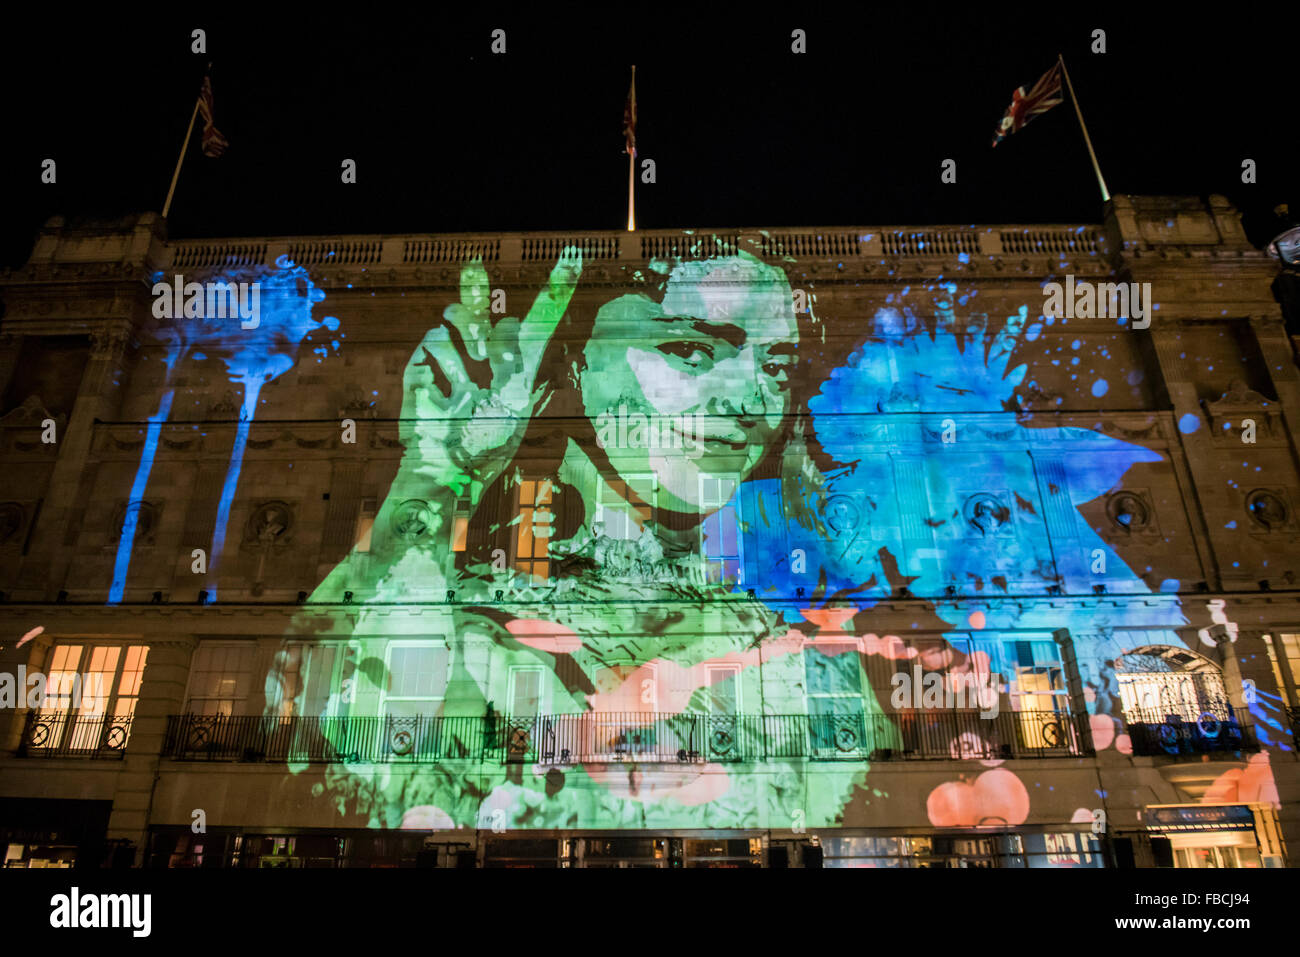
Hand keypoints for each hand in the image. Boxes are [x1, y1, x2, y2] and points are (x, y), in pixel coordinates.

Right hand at [400, 247, 582, 495]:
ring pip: (459, 314)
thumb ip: (518, 361)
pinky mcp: (424, 366)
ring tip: (479, 362)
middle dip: (476, 288)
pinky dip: (445, 361)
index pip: (537, 322)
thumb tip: (508, 322)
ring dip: (471, 330)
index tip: (573, 260)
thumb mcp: (514, 403)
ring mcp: (453, 360)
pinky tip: (448, 390)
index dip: (554, 293)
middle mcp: (486, 358)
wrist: (448, 468)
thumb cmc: (485, 446)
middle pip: (482, 303)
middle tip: (478, 280)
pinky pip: (433, 339)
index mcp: (516, 368)